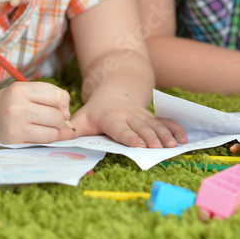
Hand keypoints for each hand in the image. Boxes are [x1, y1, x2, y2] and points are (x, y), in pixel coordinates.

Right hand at [0, 82, 73, 143]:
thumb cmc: (10, 102)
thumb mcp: (25, 90)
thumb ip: (51, 95)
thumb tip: (68, 115)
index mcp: (20, 90)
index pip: (57, 96)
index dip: (60, 103)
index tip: (53, 106)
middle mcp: (16, 108)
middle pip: (58, 117)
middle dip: (58, 119)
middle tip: (48, 119)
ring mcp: (14, 128)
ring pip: (53, 133)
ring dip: (52, 132)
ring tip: (41, 127)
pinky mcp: (14, 144)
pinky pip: (42, 144)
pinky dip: (42, 140)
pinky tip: (33, 135)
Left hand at [67, 89, 186, 147]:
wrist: (115, 90)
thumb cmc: (96, 111)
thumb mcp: (82, 118)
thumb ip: (71, 131)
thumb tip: (54, 140)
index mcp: (111, 118)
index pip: (121, 129)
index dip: (130, 137)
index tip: (139, 145)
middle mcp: (129, 116)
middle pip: (141, 128)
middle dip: (151, 138)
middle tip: (160, 148)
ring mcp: (142, 116)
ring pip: (155, 126)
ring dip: (166, 135)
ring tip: (174, 146)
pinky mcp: (152, 118)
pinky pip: (166, 122)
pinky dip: (175, 129)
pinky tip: (184, 139)